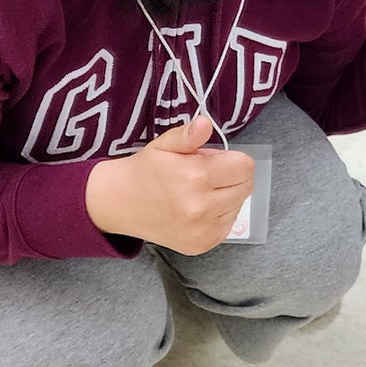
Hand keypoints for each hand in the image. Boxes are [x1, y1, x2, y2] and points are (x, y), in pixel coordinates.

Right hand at [85, 116, 254, 254]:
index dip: (233, 159)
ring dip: (227, 196)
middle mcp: (201, 207)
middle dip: (232, 176)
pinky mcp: (203, 244)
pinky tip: (199, 208)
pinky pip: (229, 224)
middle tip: (207, 174)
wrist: (118, 204)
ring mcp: (203, 229)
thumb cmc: (146, 170)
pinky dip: (220, 214)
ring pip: (239, 205)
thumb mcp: (164, 145)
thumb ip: (188, 134)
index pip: (245, 166)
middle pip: (246, 186)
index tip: (215, 160)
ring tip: (200, 191)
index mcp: (194, 176)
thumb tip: (205, 123)